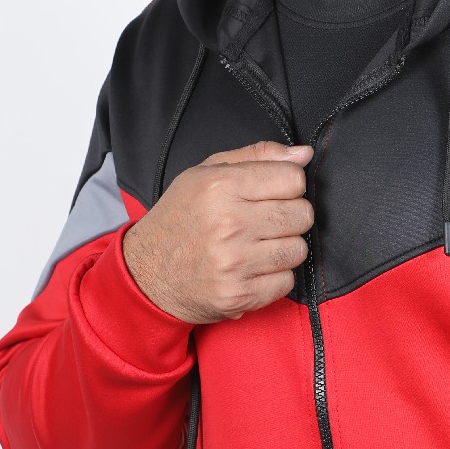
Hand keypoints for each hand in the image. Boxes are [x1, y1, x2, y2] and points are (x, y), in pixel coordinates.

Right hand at [121, 140, 314, 323]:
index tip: (273, 193)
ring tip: (257, 246)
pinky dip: (274, 277)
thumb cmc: (180, 218)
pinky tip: (252, 269)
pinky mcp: (239, 294)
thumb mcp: (206, 173)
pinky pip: (287, 282)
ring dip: (284, 248)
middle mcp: (229, 223)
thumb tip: (304, 154)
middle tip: (264, 221)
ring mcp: (234, 262)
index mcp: (220, 186)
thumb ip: (258, 156)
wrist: (145, 272)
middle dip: (290, 216)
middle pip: (302, 215)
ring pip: (298, 250)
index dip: (288, 185)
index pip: (293, 179)